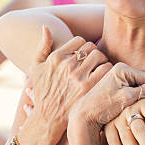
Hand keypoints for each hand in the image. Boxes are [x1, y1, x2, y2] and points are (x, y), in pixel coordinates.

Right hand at [18, 27, 111, 144]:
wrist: (48, 118)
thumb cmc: (42, 92)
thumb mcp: (35, 69)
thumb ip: (42, 47)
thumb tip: (46, 27)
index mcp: (56, 58)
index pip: (79, 40)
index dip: (84, 47)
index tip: (84, 56)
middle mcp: (67, 65)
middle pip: (91, 47)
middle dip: (94, 54)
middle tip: (94, 63)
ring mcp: (79, 76)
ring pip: (100, 56)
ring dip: (102, 61)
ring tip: (99, 69)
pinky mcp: (89, 88)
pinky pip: (106, 69)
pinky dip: (108, 71)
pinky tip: (104, 78)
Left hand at [67, 62, 144, 137]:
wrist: (84, 116)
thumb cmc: (103, 108)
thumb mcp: (127, 99)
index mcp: (123, 69)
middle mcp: (122, 69)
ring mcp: (120, 77)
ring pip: (144, 85)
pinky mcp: (119, 85)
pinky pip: (137, 89)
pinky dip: (142, 98)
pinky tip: (143, 109)